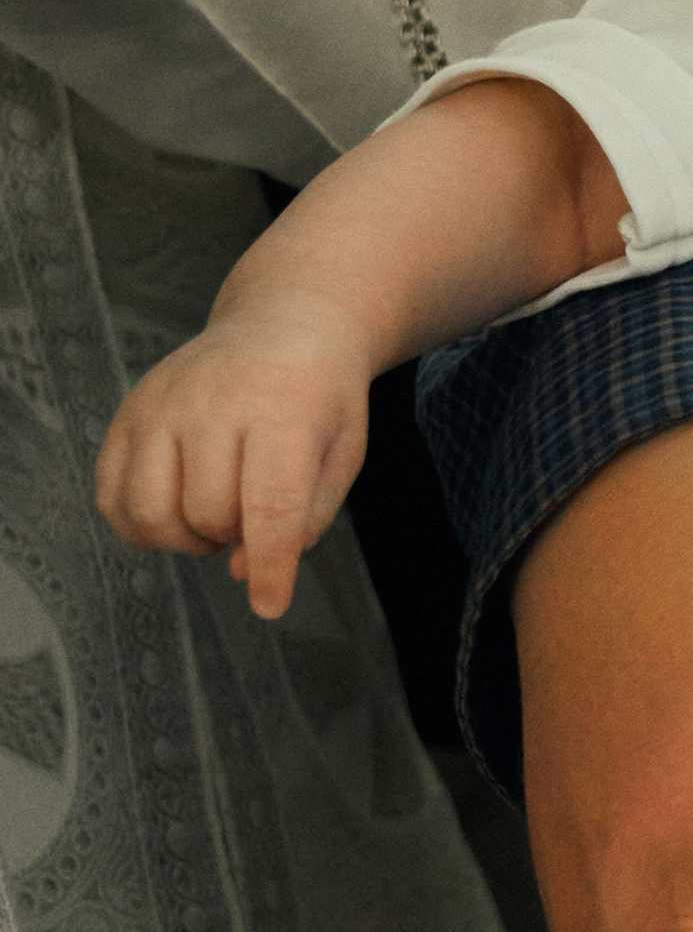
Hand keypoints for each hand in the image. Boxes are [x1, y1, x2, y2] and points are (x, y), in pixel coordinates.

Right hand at [93, 298, 371, 617]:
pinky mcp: (128, 413)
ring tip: (218, 515)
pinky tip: (178, 510)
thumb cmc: (320, 400)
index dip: (269, 566)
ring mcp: (161, 404)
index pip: (270, 505)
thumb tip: (244, 571)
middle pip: (208, 513)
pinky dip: (141, 525)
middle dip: (235, 537)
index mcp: (283, 409)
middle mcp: (213, 402)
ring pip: (150, 511)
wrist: (284, 326)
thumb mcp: (341, 453)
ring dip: (186, 537)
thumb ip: (305, 518)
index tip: (269, 605)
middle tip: (256, 518)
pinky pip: (112, 496)